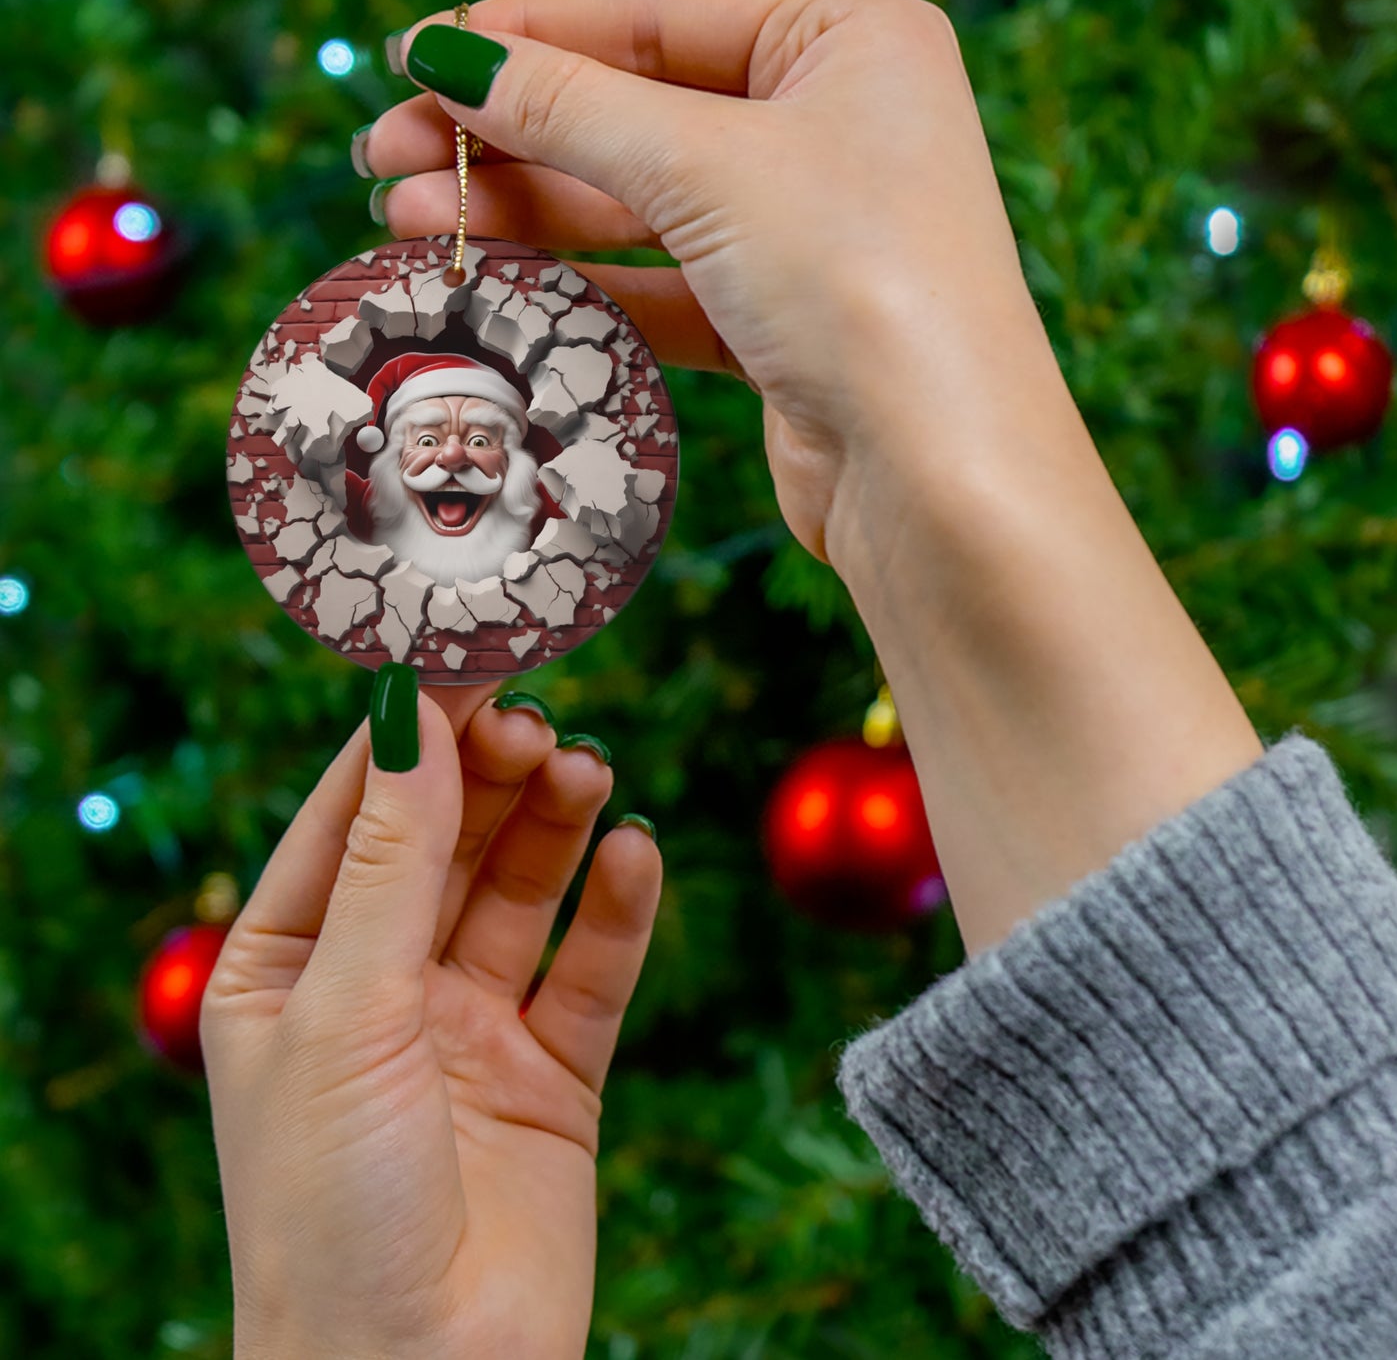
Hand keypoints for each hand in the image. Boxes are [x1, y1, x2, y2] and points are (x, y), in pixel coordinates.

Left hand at [201, 682, 661, 1359]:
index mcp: (289, 967)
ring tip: (588, 772)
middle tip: (539, 721)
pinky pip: (591, 970)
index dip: (409, 737)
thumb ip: (391, 862)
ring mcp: (469, 1028)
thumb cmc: (331, 1210)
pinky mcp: (552, 1074)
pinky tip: (635, 855)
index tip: (467, 658)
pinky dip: (617, 910)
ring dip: (555, 826)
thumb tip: (412, 716)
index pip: (352, 815)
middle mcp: (380, 986)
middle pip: (447, 842)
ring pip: (521, 892)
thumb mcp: (346, 1012)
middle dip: (490, 777)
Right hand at [362, 0, 1262, 957]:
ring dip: (528, 211)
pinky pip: (662, 283)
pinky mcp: (783, 324)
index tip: (417, 60)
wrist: (939, 476)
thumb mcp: (707, 167)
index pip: (656, 14)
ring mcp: (809, 231)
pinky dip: (581, 282)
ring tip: (409, 219)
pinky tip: (493, 279)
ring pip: (640, 205)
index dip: (528, 36)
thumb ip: (570, 108)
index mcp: (847, 41)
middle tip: (387, 158)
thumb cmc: (860, 283)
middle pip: (638, 112)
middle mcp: (835, 126)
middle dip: (511, 136)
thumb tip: (446, 58)